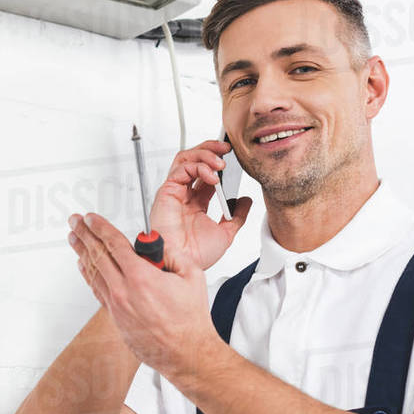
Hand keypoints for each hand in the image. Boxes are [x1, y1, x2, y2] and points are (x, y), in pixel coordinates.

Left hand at [68, 212, 218, 379]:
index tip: (91, 218)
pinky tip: (84, 266)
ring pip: (93, 273)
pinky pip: (97, 290)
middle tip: (75, 222)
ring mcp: (117, 306)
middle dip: (84, 234)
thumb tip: (156, 244)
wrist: (186, 353)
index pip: (114, 244)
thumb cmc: (190, 320)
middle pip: (98, 255)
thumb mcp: (191, 275)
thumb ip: (173, 253)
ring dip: (81, 252)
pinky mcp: (116, 318)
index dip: (100, 227)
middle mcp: (124, 291)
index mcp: (141, 277)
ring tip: (74, 238)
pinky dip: (88, 274)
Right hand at [149, 139, 251, 271]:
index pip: (206, 173)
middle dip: (210, 149)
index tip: (234, 157)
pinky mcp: (167, 191)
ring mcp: (175, 191)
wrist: (184, 264)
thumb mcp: (226, 233)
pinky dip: (198, 166)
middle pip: (194, 160)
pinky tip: (212, 176)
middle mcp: (184, 194)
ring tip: (221, 162)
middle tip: (227, 148)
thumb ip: (237, 216)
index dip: (218, 162)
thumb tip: (245, 200)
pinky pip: (181, 168)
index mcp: (196, 203)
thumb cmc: (196, 255)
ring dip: (204, 155)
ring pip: (185, 159)